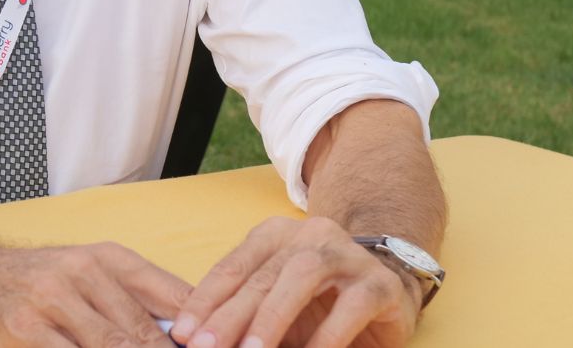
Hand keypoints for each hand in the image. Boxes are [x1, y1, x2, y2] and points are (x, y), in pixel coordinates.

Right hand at [0, 241, 192, 346]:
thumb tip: (188, 334)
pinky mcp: (23, 329)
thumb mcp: (88, 273)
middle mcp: (84, 273)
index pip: (173, 297)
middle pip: (144, 333)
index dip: (204, 331)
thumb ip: (135, 300)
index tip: (229, 346)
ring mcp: (52, 301)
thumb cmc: (36, 281)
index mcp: (110, 259)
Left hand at [169, 217, 417, 347]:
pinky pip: (351, 305)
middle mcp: (310, 235)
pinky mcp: (379, 283)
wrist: (389, 291)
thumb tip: (197, 338)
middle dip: (231, 315)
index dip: (205, 300)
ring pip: (303, 275)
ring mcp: (347, 255)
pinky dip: (327, 335)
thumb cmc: (320, 303)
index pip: (233, 266)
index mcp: (275, 236)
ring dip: (273, 316)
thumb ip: (242, 312)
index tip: (184, 333)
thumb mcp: (275, 303)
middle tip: (208, 347)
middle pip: (263, 274)